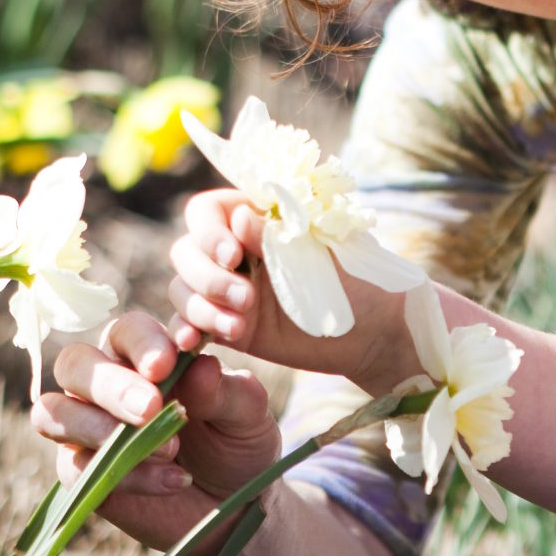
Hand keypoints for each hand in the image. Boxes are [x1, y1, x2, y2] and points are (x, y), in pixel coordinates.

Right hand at [30, 311, 281, 555]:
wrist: (237, 505)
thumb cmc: (237, 442)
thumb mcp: (248, 414)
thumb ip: (226, 390)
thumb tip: (201, 366)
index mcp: (144, 355)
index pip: (125, 332)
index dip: (140, 343)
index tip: (167, 364)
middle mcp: (106, 384)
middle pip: (75, 364)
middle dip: (110, 385)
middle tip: (152, 408)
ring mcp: (86, 429)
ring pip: (53, 412)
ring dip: (97, 427)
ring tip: (166, 448)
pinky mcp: (81, 474)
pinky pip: (76, 466)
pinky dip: (126, 474)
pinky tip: (173, 479)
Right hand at [164, 189, 415, 391]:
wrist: (372, 332)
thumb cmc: (352, 279)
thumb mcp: (317, 252)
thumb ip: (276, 237)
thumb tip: (238, 219)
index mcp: (254, 218)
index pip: (206, 212)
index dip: (209, 232)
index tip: (234, 254)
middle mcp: (233, 251)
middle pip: (186, 252)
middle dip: (208, 277)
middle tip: (247, 298)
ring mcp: (227, 289)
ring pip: (183, 289)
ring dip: (202, 307)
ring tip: (238, 326)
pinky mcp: (228, 325)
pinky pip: (189, 324)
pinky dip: (184, 330)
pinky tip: (192, 343)